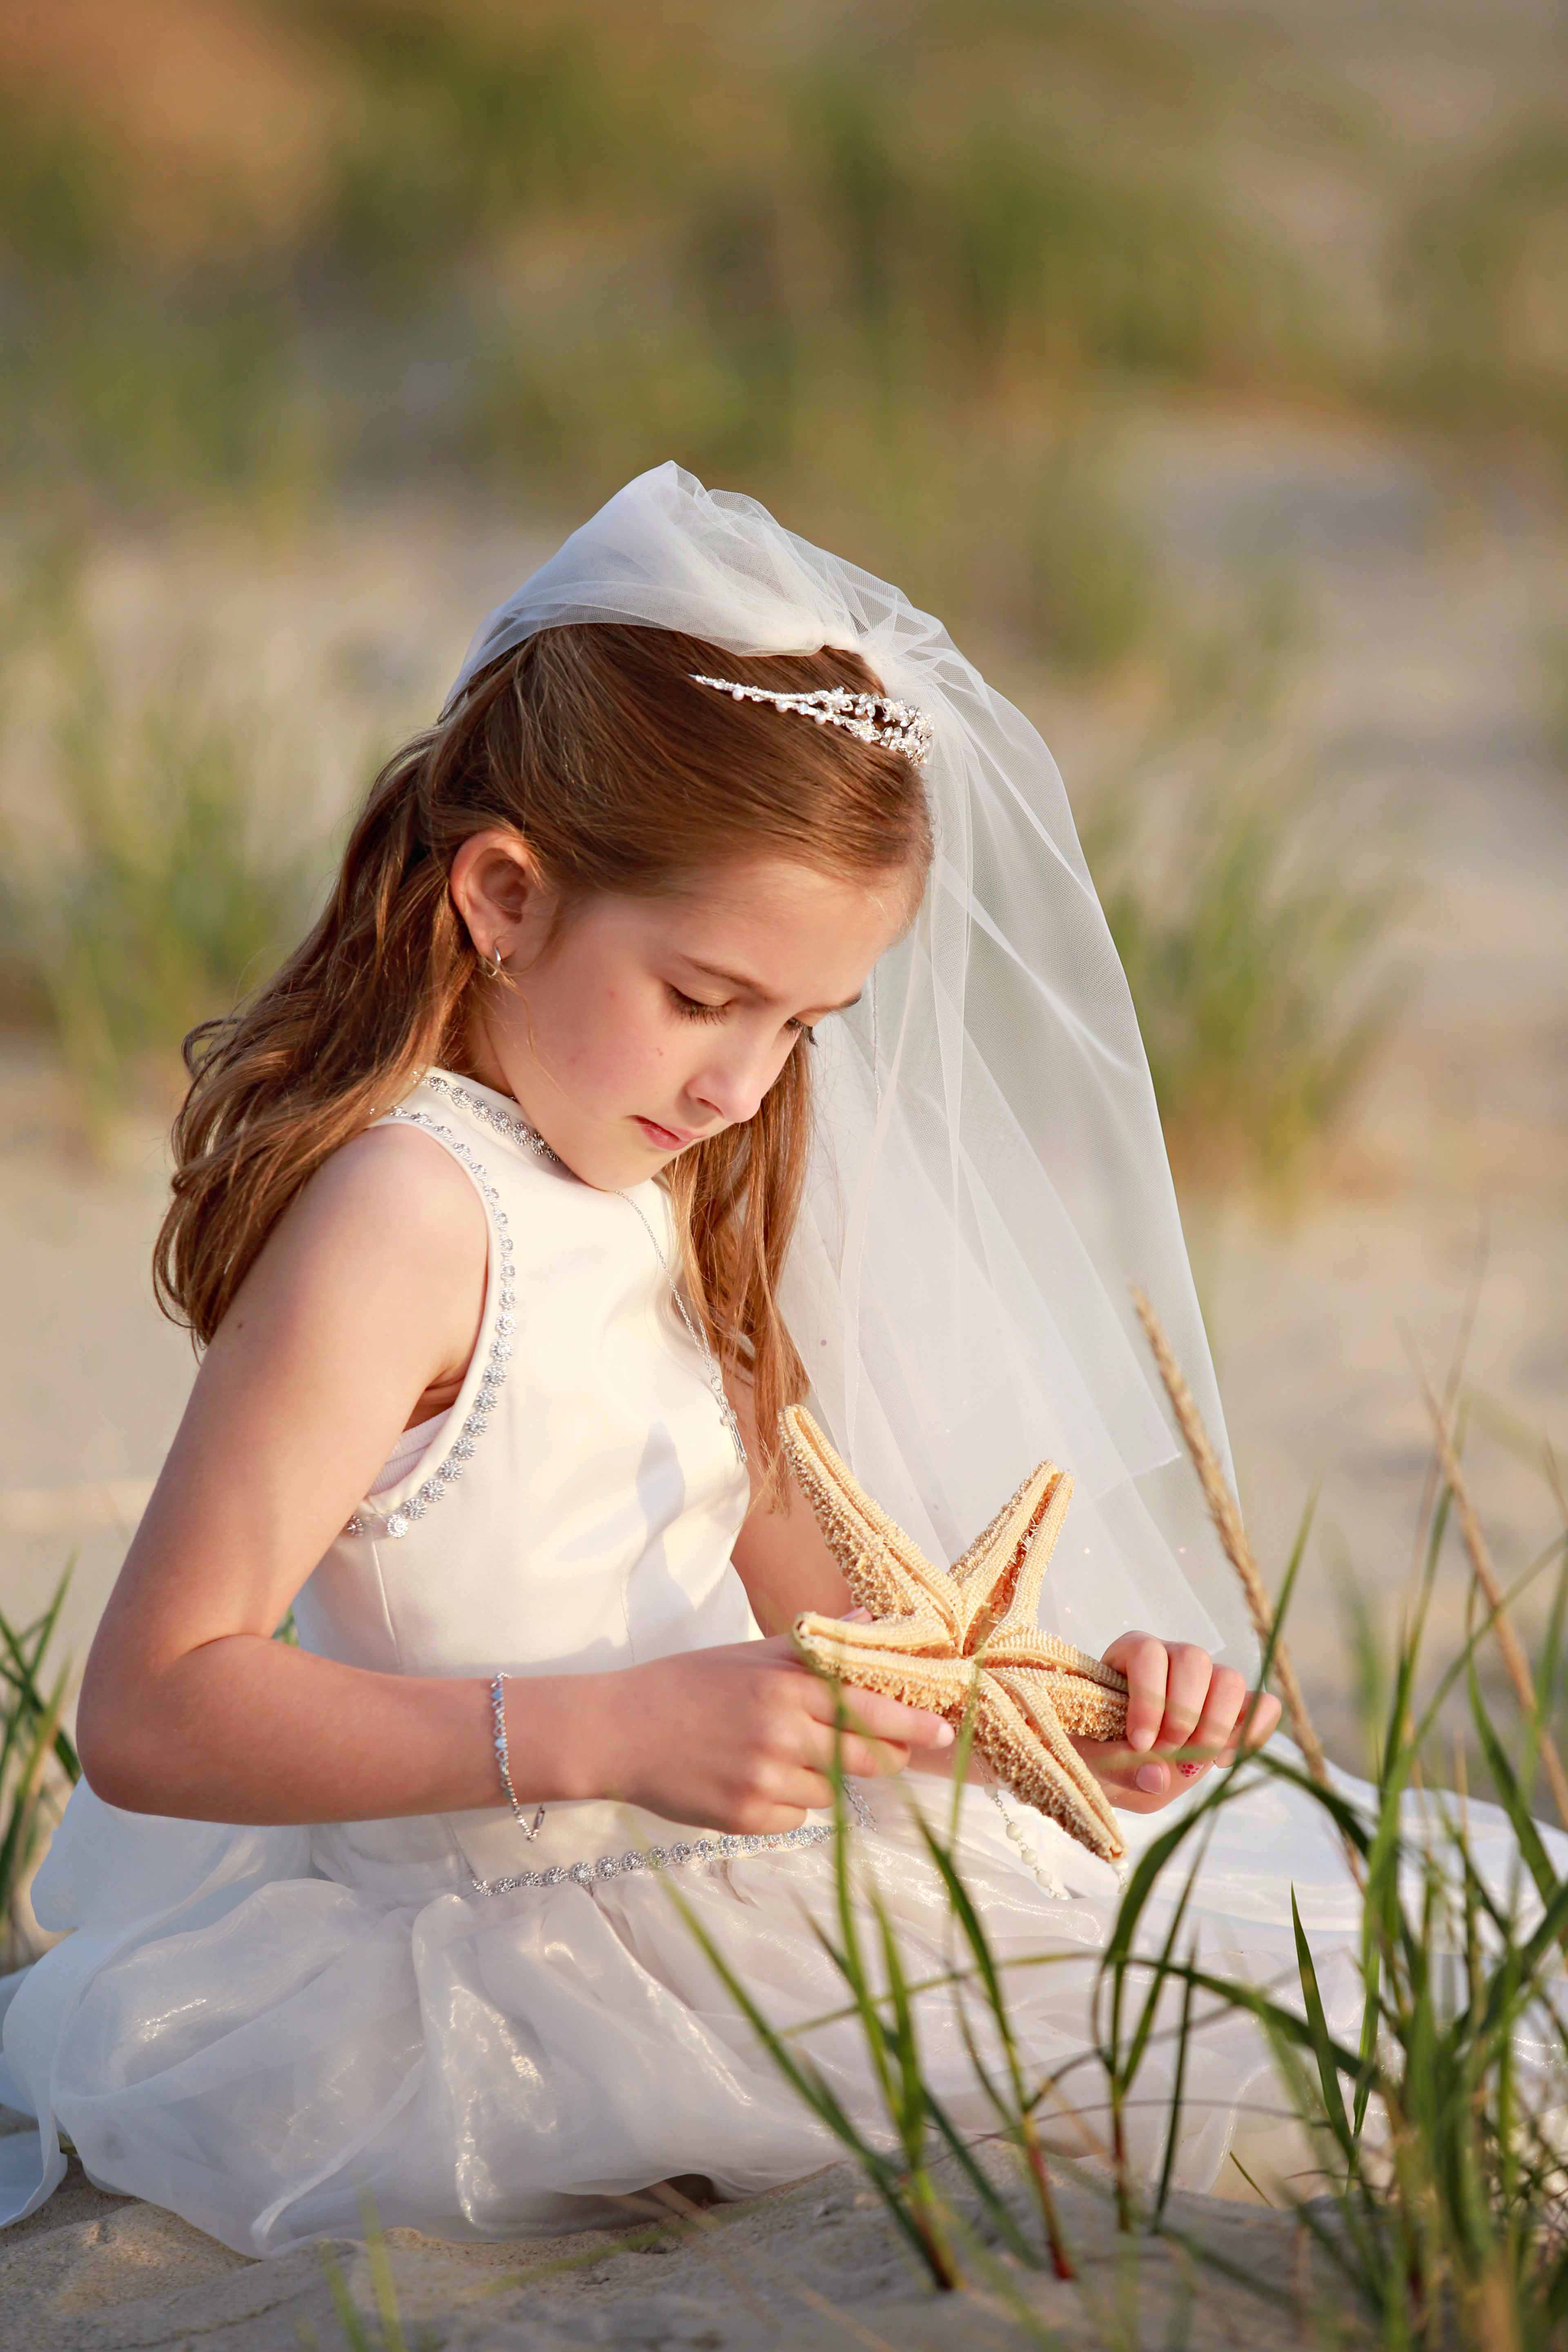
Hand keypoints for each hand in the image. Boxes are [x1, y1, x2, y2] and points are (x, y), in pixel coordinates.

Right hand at [581, 1634, 955, 1835]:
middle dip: (881, 1755)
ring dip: (820, 1776)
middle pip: (864, 1759)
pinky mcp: (745, 1819)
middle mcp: (781, 1736)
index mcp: (785, 1689)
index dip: (913, 1725)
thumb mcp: (749, 1653)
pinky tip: (752, 1777)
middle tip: (885, 1749)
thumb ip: (816, 1645)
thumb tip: (874, 1621)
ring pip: (829, 1792)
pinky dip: (786, 1802)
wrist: (618, 1731)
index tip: (944, 1733)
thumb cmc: (687, 1685)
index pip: (870, 1710)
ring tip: (777, 1752)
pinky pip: (794, 1818)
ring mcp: (763, 1783)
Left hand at [1068, 1633, 1281, 1813]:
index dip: (1148, 1698)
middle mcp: (1172, 1656)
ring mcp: (1208, 1679)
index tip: (1139, 1743)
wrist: (1118, 1765)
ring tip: (1192, 1763)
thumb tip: (1159, 1776)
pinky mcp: (1234, 1706)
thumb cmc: (1100, 1753)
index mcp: (1130, 1655)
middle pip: (1194, 1660)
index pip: (1148, 1653)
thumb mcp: (1097, 1763)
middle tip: (1166, 1752)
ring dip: (1215, 1726)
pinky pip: (1263, 1704)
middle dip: (1183, 1715)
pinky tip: (1221, 1760)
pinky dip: (1251, 1732)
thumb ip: (1120, 1766)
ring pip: (1230, 1679)